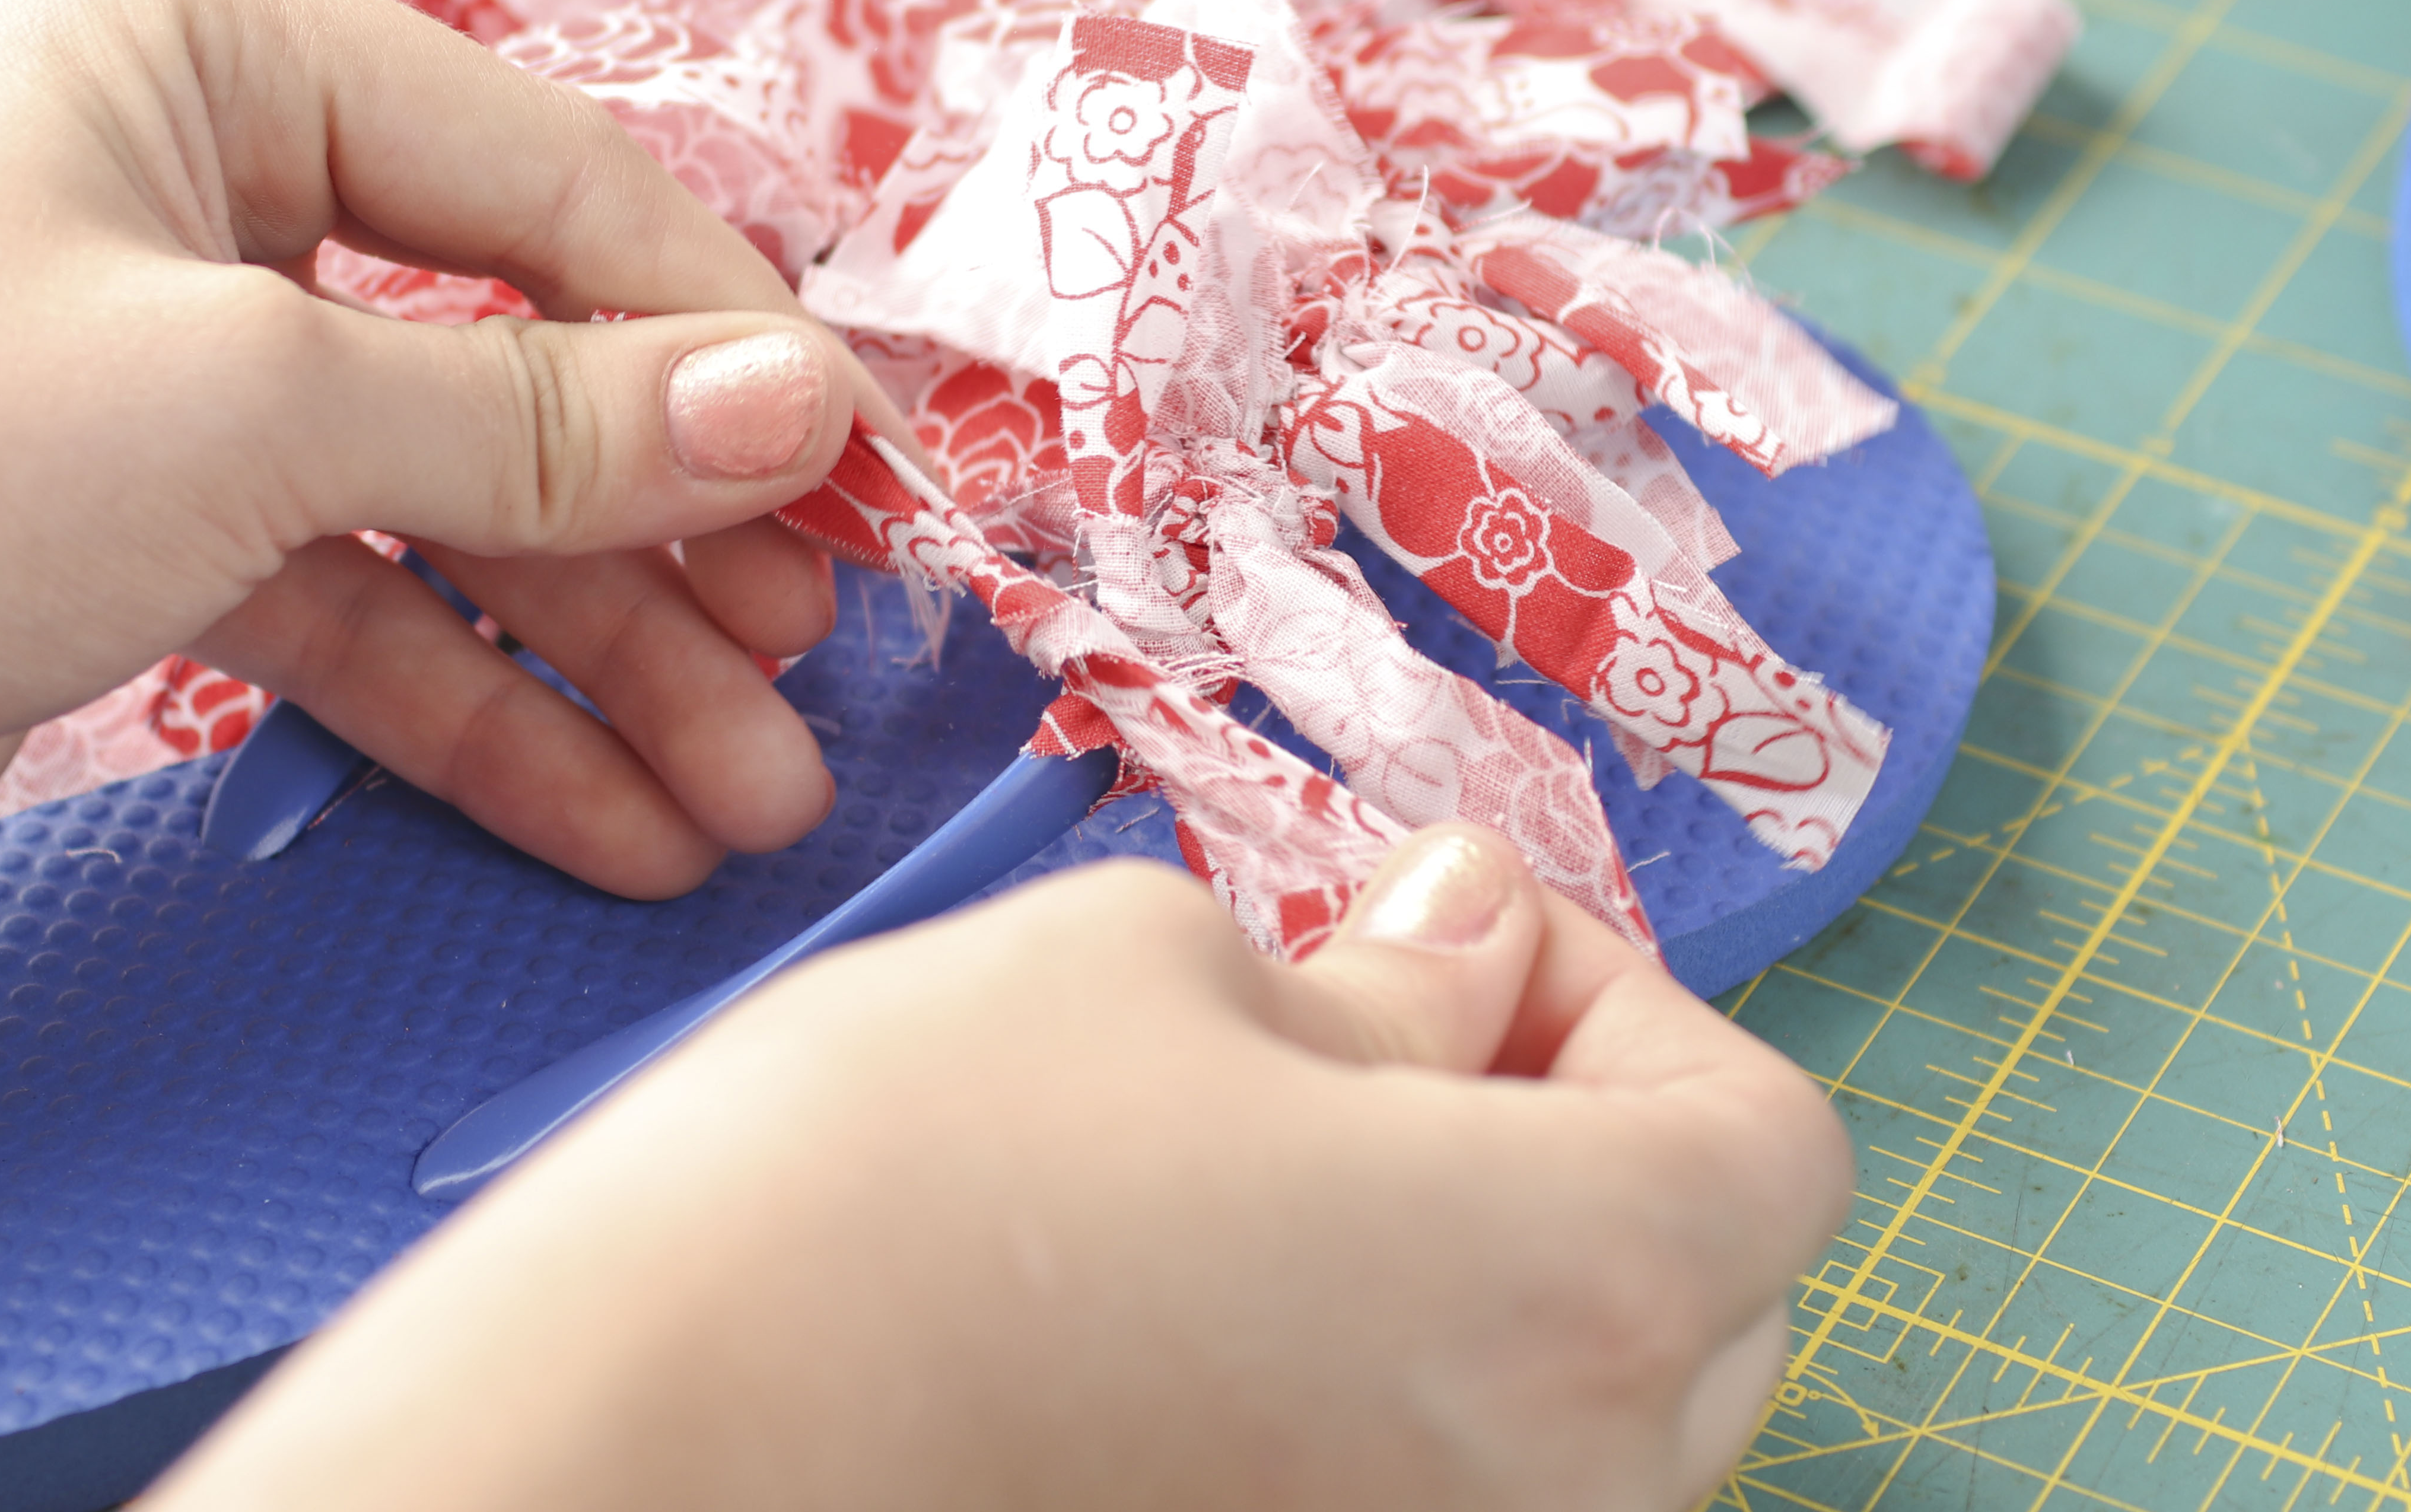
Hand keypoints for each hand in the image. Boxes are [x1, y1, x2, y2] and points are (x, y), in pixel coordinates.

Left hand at [0, 0, 902, 937]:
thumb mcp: (255, 414)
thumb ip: (547, 419)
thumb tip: (801, 406)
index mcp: (204, 44)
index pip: (547, 176)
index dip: (724, 335)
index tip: (865, 477)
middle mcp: (199, 178)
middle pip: (517, 350)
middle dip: (674, 532)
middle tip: (820, 658)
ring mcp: (177, 360)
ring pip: (457, 503)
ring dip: (609, 654)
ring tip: (751, 791)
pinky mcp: (149, 526)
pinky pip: (366, 603)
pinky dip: (483, 709)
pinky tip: (613, 816)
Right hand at [143, 825, 1851, 1510]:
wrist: (640, 1456)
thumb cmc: (894, 1183)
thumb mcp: (1148, 969)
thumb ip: (1372, 977)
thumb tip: (1462, 960)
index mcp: (1566, 1286)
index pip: (1770, 1147)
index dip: (1628, 1008)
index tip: (1449, 954)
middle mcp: (1559, 1500)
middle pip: (1702, 1303)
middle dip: (1579, 1144)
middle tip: (1376, 1046)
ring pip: (1583, 1436)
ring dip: (1487, 1284)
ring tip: (1274, 1188)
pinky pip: (1437, 1510)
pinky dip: (1390, 1413)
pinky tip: (1215, 1324)